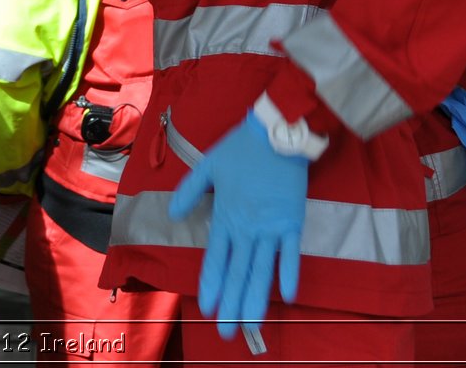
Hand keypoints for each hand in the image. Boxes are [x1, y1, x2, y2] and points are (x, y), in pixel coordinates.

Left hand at [169, 109, 308, 339]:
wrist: (276, 133)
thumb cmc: (240, 148)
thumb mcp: (207, 166)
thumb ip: (189, 192)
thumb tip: (172, 215)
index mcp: (225, 216)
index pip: (216, 258)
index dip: (212, 284)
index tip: (208, 308)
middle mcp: (247, 228)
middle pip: (238, 273)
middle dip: (233, 305)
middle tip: (228, 333)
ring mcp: (272, 228)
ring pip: (262, 271)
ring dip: (256, 299)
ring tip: (252, 325)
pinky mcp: (292, 222)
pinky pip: (292, 254)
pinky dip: (290, 274)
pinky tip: (288, 297)